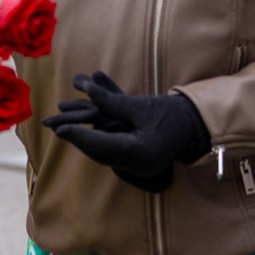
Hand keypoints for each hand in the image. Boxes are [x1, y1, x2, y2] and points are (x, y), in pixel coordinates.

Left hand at [42, 71, 210, 192]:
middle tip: (56, 128)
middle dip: (77, 139)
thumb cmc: (173, 114)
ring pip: (104, 153)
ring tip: (64, 131)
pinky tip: (85, 135)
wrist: (197, 127)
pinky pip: (113, 152)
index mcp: (140, 152)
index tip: (59, 129)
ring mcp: (138, 166)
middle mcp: (137, 164)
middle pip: (99, 152)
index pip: (102, 145)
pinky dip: (98, 141)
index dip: (78, 136)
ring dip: (84, 140)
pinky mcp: (139, 161)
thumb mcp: (142, 106)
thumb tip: (86, 89)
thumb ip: (112, 101)